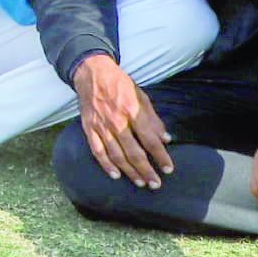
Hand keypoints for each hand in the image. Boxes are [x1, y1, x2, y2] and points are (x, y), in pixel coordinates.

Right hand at [72, 54, 173, 189]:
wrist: (92, 72)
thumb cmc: (120, 84)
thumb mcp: (141, 96)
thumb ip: (153, 119)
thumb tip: (166, 139)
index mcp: (132, 111)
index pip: (150, 140)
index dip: (161, 156)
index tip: (168, 169)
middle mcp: (117, 121)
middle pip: (134, 152)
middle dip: (146, 170)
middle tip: (156, 184)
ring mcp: (101, 126)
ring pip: (117, 155)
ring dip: (130, 172)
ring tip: (140, 183)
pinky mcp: (89, 128)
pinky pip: (97, 150)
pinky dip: (106, 165)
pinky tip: (115, 175)